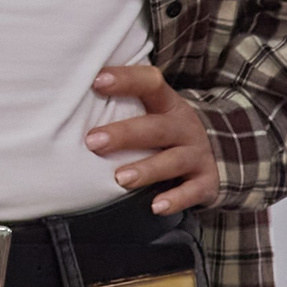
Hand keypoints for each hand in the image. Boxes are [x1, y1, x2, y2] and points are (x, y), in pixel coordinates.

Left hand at [86, 65, 219, 214]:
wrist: (219, 155)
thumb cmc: (166, 132)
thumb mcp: (154, 112)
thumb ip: (123, 105)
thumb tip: (66, 101)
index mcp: (168, 104)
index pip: (150, 83)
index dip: (126, 80)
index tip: (97, 82)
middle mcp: (184, 127)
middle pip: (156, 128)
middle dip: (124, 134)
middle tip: (93, 142)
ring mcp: (197, 155)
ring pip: (173, 161)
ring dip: (146, 169)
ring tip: (120, 179)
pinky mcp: (206, 182)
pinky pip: (192, 191)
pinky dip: (175, 199)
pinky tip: (156, 206)